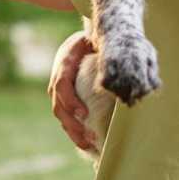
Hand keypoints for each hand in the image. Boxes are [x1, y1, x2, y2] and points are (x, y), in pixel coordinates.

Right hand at [48, 31, 95, 150]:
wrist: (89, 35)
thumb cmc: (99, 39)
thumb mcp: (99, 41)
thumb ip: (105, 55)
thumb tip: (120, 79)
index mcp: (66, 59)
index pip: (62, 83)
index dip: (70, 100)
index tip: (84, 114)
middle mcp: (59, 74)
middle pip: (58, 104)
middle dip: (72, 124)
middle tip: (88, 138)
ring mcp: (59, 86)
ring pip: (60, 113)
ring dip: (73, 131)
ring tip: (89, 144)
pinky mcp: (65, 96)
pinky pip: (66, 115)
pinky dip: (74, 129)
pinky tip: (87, 142)